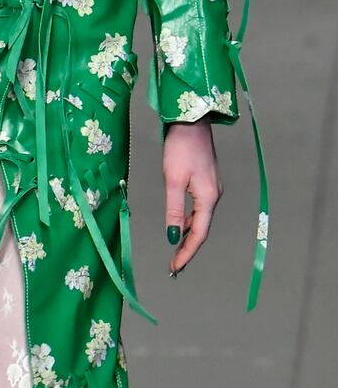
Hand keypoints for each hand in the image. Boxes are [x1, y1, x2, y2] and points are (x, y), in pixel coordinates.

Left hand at [162, 115, 222, 275]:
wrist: (191, 120)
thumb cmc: (181, 147)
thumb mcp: (173, 179)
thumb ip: (174, 209)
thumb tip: (173, 236)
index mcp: (208, 198)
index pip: (198, 234)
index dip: (187, 253)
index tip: (174, 268)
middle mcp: (214, 196)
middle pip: (202, 229)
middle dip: (188, 248)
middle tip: (174, 266)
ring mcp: (212, 188)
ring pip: (200, 219)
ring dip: (188, 236)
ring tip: (175, 251)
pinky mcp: (206, 181)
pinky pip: (199, 208)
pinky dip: (189, 221)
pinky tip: (180, 225)